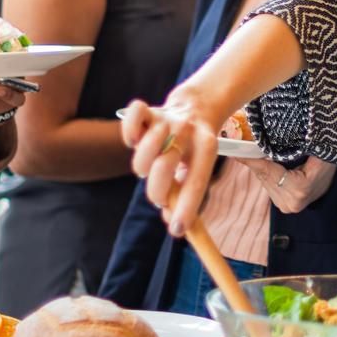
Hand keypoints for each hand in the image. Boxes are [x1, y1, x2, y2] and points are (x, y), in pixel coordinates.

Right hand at [123, 92, 224, 237]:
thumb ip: (185, 194)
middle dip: (158, 190)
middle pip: (164, 166)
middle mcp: (187, 131)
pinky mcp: (150, 110)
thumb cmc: (194, 148)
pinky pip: (134, 114)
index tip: (177, 230)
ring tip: (152, 164)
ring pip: (146, 145)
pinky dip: (129, 130)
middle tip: (161, 195)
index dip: (186, 208)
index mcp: (207, 148)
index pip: (196, 182)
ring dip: (144, 163)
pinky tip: (134, 140)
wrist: (198, 106)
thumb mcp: (198, 168)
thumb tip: (172, 223)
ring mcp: (167, 119)